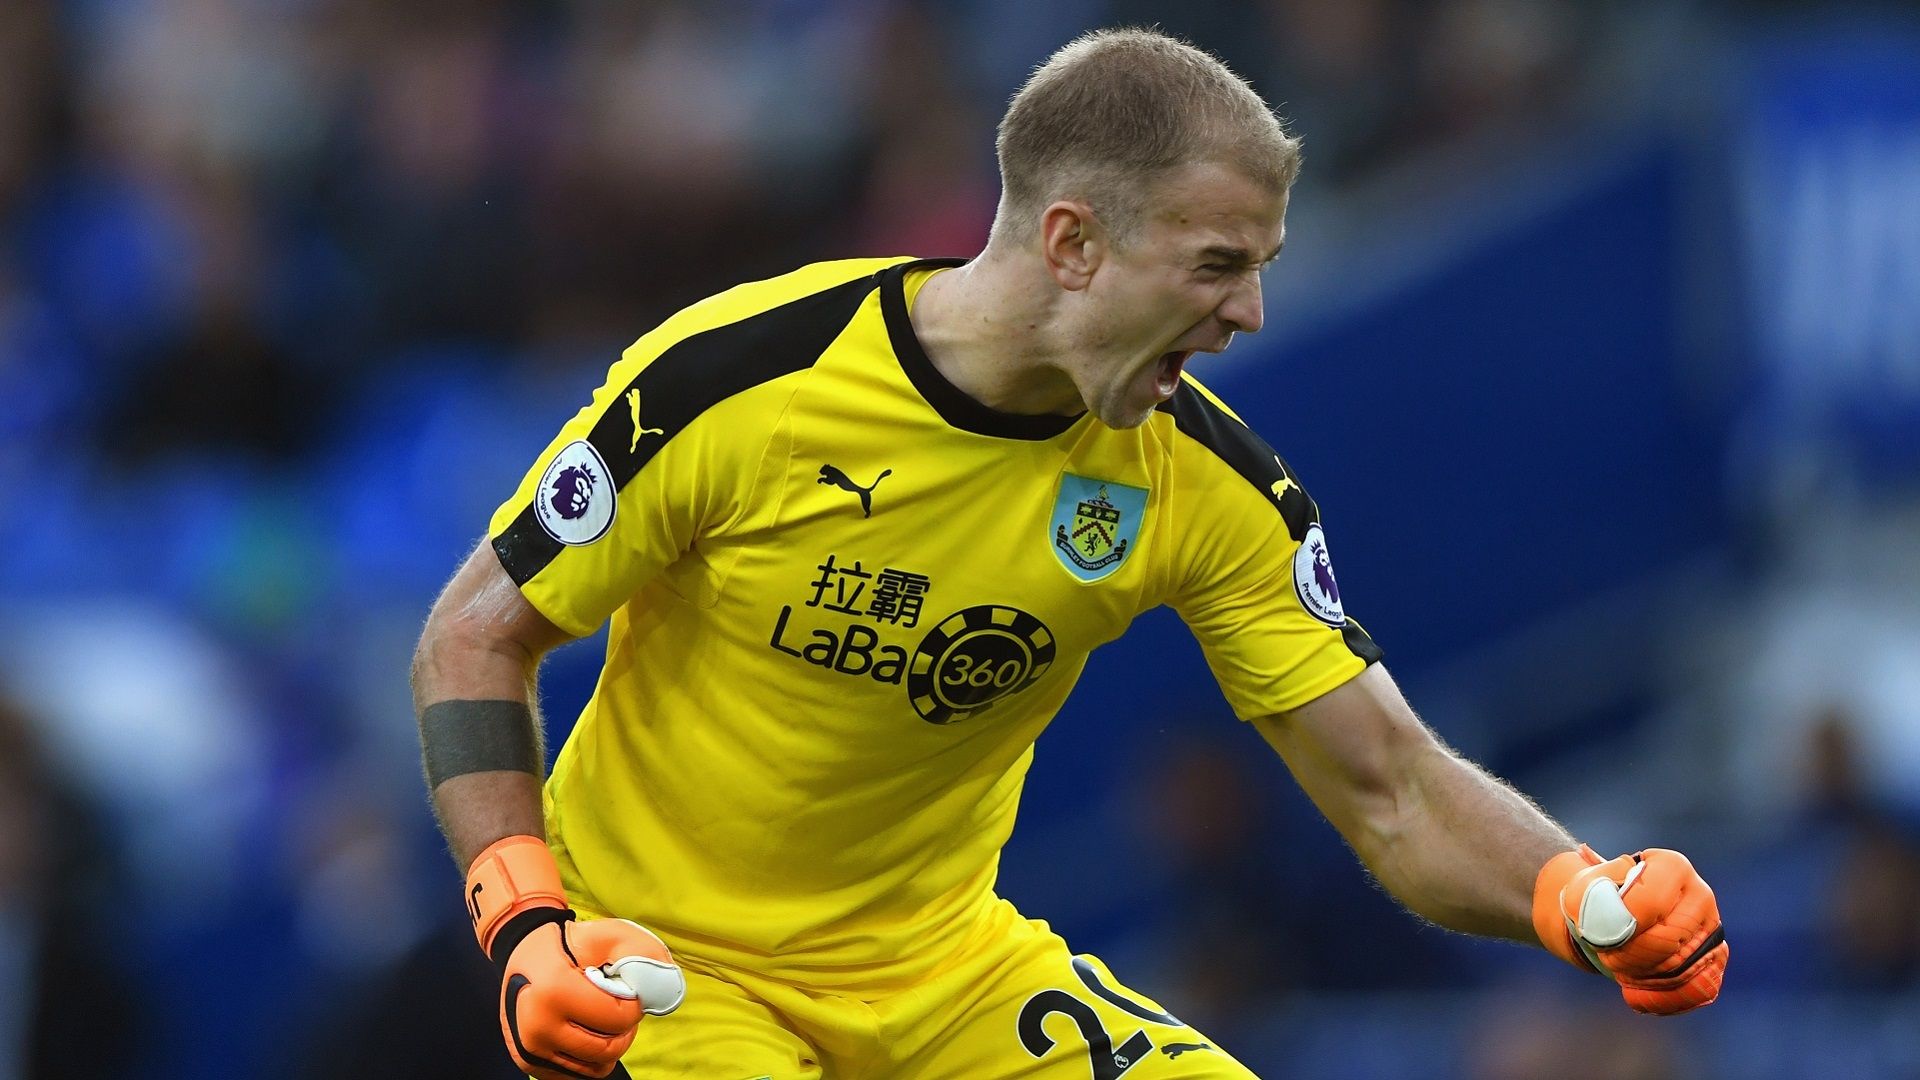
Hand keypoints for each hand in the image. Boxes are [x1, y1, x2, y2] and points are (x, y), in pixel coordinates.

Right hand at [498, 915, 686, 1079]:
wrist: (523, 950)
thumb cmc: (572, 942)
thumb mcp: (611, 935)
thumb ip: (645, 957)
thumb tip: (666, 990)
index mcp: (555, 993)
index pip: (620, 1019)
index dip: (633, 1003)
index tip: (622, 986)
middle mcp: (537, 1028)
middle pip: (609, 1049)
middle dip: (623, 1026)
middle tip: (614, 1003)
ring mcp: (530, 1050)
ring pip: (596, 1067)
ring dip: (608, 1042)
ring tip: (597, 1014)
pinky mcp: (528, 1063)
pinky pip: (578, 1073)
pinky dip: (589, 1055)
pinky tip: (581, 1028)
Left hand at [1536, 845, 1727, 1014]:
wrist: (1613, 914)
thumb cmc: (1599, 899)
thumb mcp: (1585, 888)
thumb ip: (1597, 895)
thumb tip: (1610, 904)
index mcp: (1671, 866)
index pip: (1649, 905)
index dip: (1618, 929)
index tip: (1599, 934)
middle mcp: (1700, 894)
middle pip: (1667, 941)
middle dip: (1629, 956)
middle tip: (1607, 956)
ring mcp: (1712, 928)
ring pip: (1680, 968)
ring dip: (1640, 977)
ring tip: (1620, 968)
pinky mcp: (1715, 959)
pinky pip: (1698, 990)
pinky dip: (1663, 1000)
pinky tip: (1636, 997)